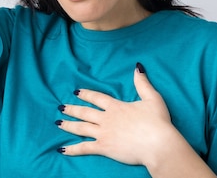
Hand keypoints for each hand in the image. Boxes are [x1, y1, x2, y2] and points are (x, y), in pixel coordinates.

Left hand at [55, 63, 173, 166]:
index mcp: (116, 107)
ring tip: (58, 123)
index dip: (86, 94)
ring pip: (81, 128)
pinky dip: (72, 149)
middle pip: (85, 112)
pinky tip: (62, 150)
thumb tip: (137, 67)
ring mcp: (103, 133)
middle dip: (72, 109)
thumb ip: (142, 83)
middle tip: (61, 107)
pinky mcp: (104, 148)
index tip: (76, 92)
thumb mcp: (152, 98)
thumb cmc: (157, 122)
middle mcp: (107, 119)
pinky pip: (84, 148)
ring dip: (69, 125)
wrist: (158, 144)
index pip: (97, 98)